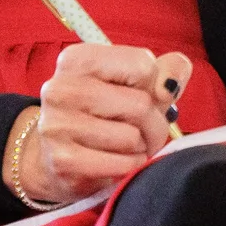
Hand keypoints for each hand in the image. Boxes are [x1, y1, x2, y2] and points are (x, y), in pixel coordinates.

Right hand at [6, 43, 194, 206]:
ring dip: (140, 146)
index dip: (153, 85)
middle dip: (153, 122)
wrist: (60, 154)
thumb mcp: (136, 81)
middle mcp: (60, 88)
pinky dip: (130, 166)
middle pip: (141, 104)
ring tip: (126, 145)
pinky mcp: (63, 161)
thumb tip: (167, 87)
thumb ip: (168, 69)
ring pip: (132, 137)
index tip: (136, 93)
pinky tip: (116, 161)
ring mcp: (57, 126)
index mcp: (76, 59)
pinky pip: (123, 164)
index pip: (142, 65)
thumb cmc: (105, 112)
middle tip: (142, 129)